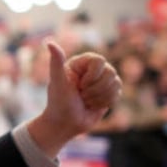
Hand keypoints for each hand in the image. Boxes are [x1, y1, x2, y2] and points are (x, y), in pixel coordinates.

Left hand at [28, 41, 121, 158]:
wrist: (64, 124)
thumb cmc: (58, 103)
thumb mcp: (57, 82)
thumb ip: (56, 62)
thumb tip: (48, 42)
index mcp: (80, 63)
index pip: (99, 60)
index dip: (92, 76)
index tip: (79, 86)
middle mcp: (92, 69)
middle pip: (110, 72)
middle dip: (95, 90)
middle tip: (81, 97)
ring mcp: (102, 80)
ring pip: (116, 83)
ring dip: (99, 98)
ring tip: (85, 102)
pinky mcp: (109, 92)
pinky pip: (118, 94)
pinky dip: (105, 103)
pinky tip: (92, 106)